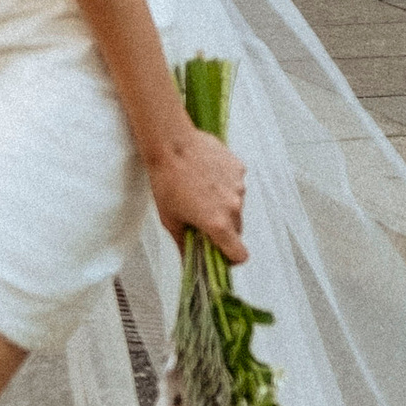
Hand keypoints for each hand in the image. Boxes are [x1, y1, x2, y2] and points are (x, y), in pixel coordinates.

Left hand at [151, 128, 248, 265]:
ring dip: (223, 204)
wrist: (170, 143)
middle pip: (236, 229)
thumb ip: (184, 245)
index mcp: (218, 224)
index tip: (220, 253)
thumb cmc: (166, 182)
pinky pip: (235, 184)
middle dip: (223, 228)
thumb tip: (189, 262)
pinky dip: (225, 184)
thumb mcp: (170, 219)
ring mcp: (239, 186)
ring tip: (200, 190)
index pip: (240, 254)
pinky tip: (206, 174)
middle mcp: (234, 207)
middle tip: (202, 217)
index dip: (230, 257)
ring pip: (236, 205)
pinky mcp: (238, 168)